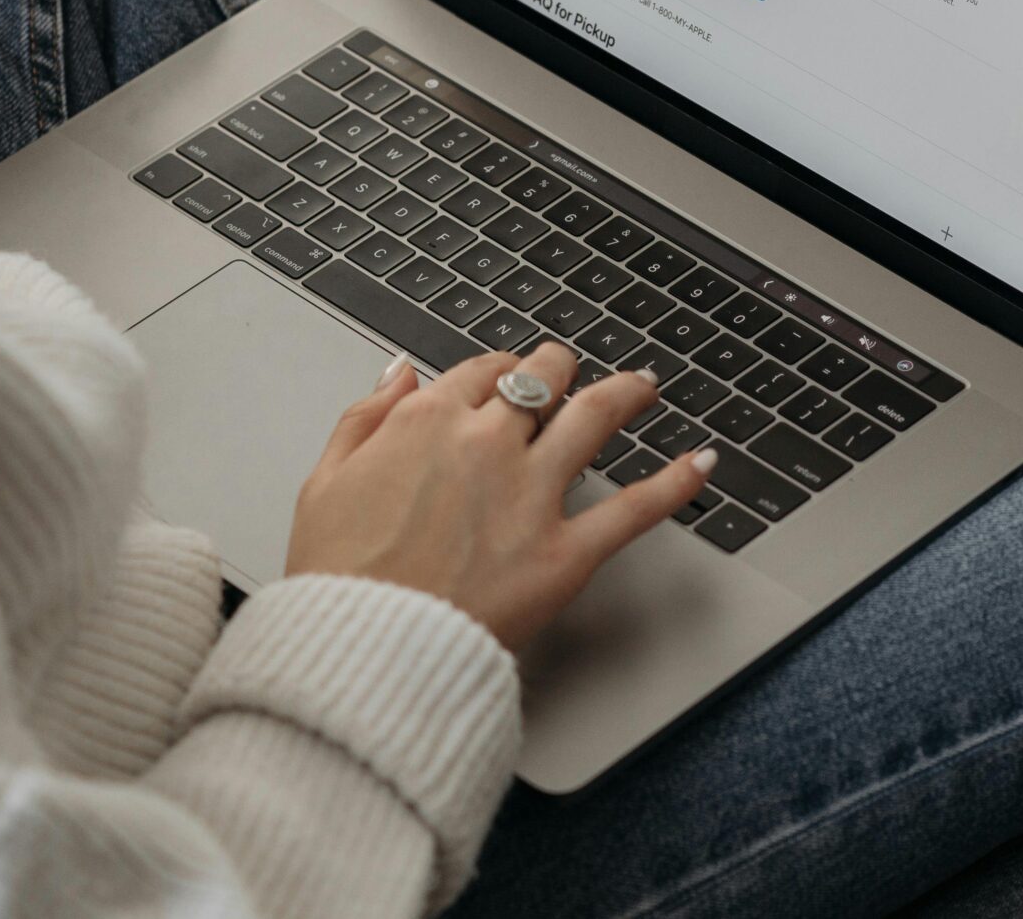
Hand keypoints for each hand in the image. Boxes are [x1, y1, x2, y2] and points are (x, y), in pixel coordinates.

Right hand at [286, 342, 714, 652]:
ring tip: (644, 385)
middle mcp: (486, 444)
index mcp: (426, 423)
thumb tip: (399, 372)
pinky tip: (700, 464)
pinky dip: (675, 482)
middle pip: (543, 380)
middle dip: (561, 369)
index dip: (502, 370)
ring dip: (626, 393)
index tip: (510, 376)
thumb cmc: (336, 581)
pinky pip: (634, 508)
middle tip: (572, 373)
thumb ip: (364, 417)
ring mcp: (531, 494)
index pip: (482, 370)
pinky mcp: (566, 551)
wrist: (361, 654)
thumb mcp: (322, 483)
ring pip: (595, 417)